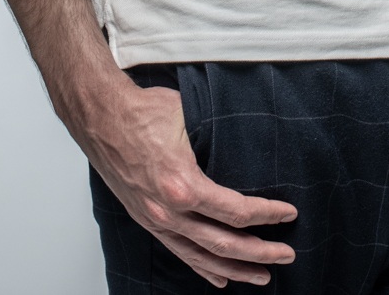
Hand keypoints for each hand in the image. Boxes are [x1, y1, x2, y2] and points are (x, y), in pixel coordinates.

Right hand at [81, 76, 297, 288]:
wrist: (100, 116)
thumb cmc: (142, 111)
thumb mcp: (189, 116)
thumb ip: (216, 136)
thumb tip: (248, 140)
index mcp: (183, 185)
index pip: (235, 211)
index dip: (266, 215)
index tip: (288, 214)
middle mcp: (169, 211)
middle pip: (224, 243)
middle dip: (260, 253)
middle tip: (286, 255)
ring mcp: (156, 220)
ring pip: (202, 256)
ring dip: (235, 269)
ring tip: (262, 275)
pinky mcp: (146, 220)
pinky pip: (179, 252)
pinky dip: (203, 268)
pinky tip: (220, 277)